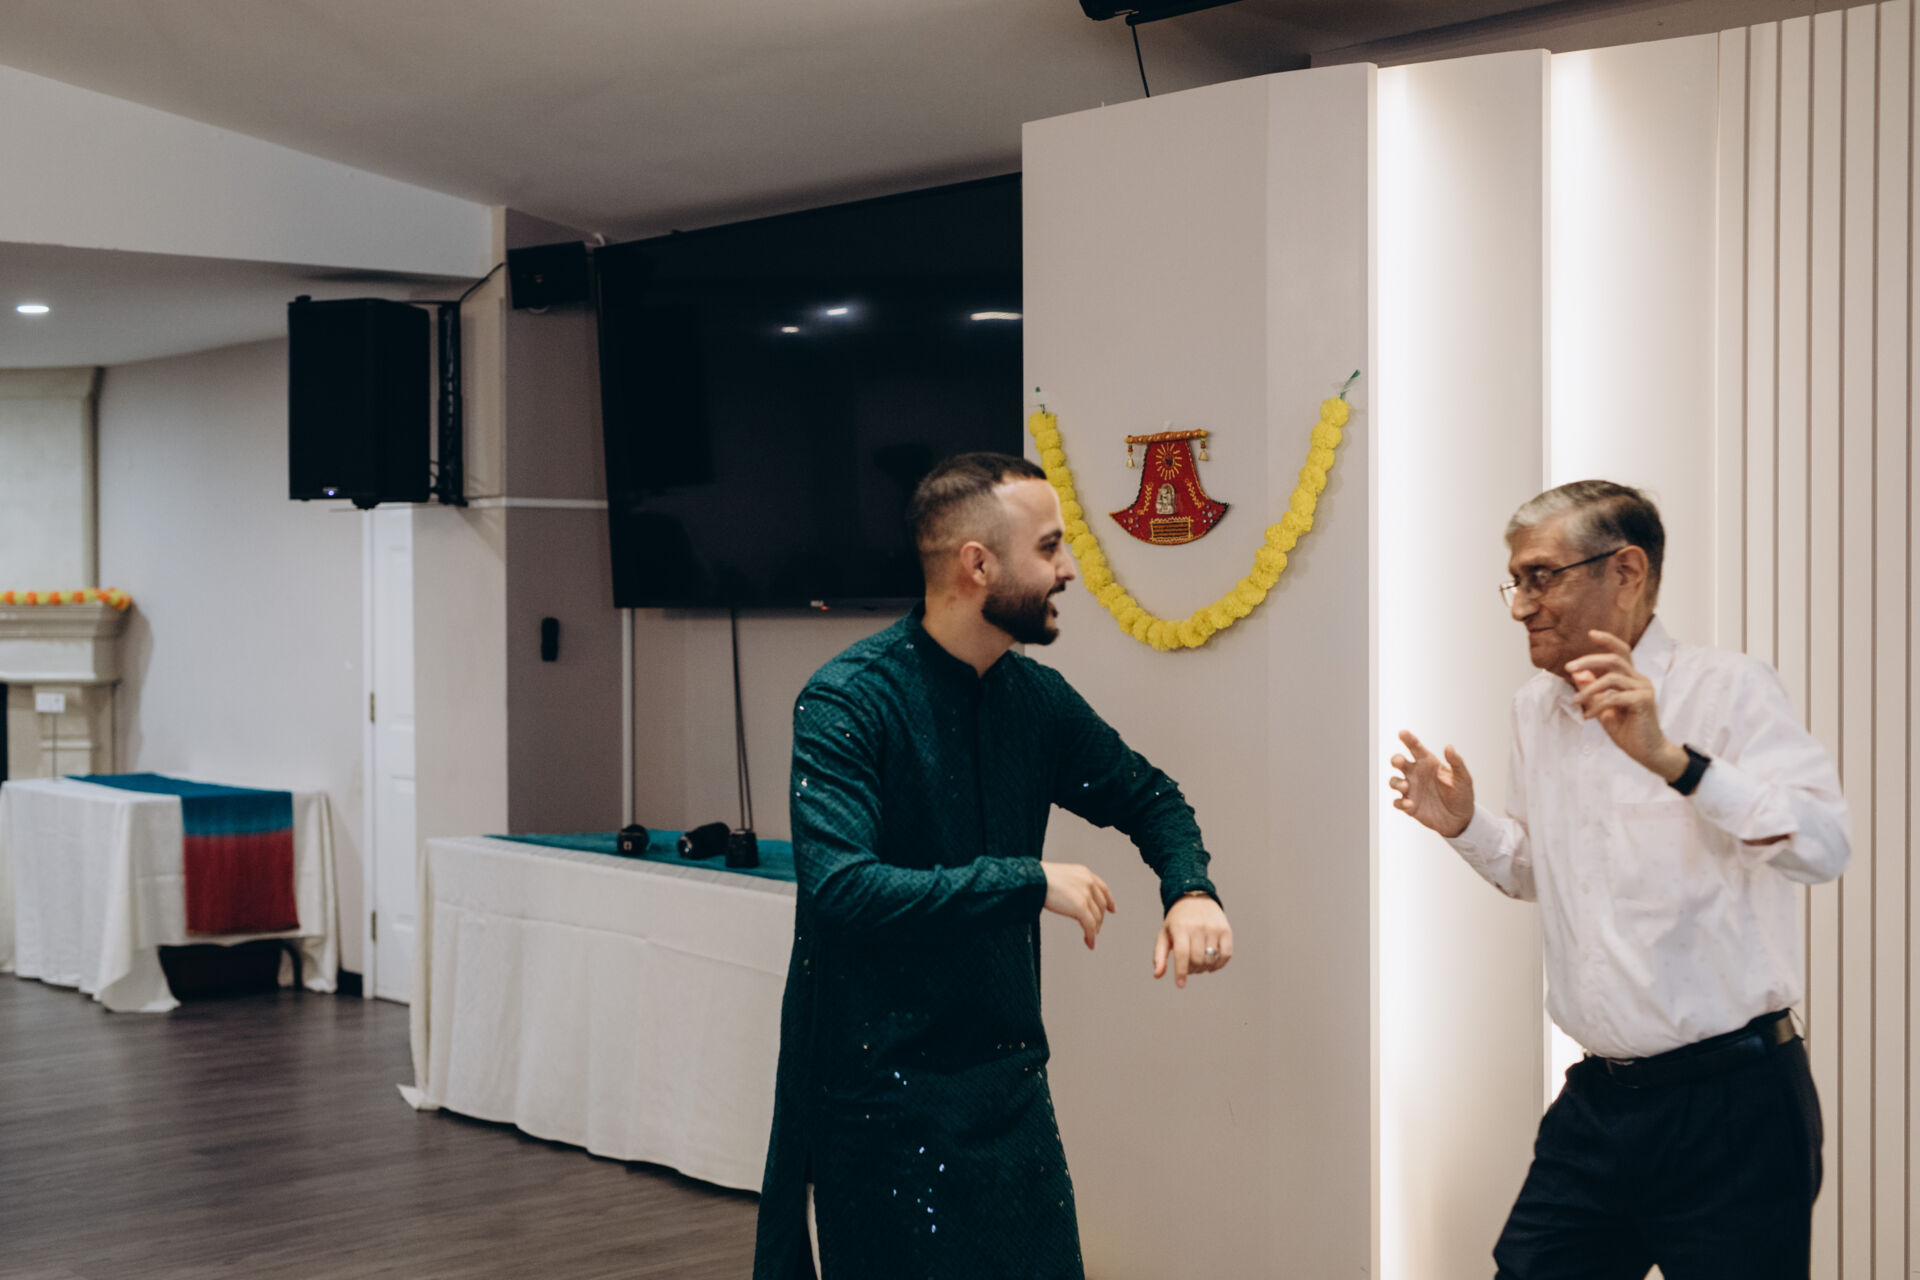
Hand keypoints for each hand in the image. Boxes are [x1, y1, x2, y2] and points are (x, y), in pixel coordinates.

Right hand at [1042, 861, 1115, 949]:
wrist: (1033, 879)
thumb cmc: (1038, 878)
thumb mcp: (1061, 877)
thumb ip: (1071, 886)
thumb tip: (1071, 900)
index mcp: (1084, 873)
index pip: (1102, 888)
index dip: (1109, 900)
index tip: (1112, 909)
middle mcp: (1088, 882)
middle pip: (1101, 905)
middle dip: (1099, 919)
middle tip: (1095, 928)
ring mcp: (1085, 895)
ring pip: (1096, 917)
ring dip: (1094, 929)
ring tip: (1089, 937)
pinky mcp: (1080, 907)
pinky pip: (1090, 926)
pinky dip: (1091, 936)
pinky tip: (1089, 943)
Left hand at [1154, 894, 1230, 988]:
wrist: (1195, 898)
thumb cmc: (1177, 921)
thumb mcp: (1164, 934)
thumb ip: (1159, 956)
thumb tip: (1157, 975)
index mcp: (1180, 927)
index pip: (1182, 954)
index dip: (1181, 972)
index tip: (1180, 984)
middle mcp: (1198, 926)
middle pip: (1197, 959)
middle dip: (1192, 970)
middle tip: (1189, 968)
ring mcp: (1213, 928)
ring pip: (1211, 959)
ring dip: (1204, 968)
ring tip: (1198, 964)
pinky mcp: (1225, 929)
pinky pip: (1226, 954)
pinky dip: (1219, 965)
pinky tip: (1212, 965)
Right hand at [1388, 730, 1474, 836]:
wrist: (1461, 820)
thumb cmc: (1462, 795)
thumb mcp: (1463, 778)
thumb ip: (1456, 762)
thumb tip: (1449, 747)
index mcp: (1428, 764)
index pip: (1416, 748)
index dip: (1408, 739)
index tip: (1402, 732)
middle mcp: (1416, 774)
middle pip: (1399, 762)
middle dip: (1396, 760)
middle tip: (1399, 761)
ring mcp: (1411, 790)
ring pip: (1394, 781)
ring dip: (1396, 782)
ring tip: (1405, 786)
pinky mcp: (1409, 806)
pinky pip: (1398, 802)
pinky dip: (1400, 802)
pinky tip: (1410, 804)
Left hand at [1564, 631, 1686, 780]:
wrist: (1647, 752)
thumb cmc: (1627, 730)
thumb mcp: (1603, 707)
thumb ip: (1592, 690)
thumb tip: (1577, 674)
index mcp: (1632, 678)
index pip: (1622, 652)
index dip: (1608, 640)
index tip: (1591, 633)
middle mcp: (1640, 680)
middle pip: (1614, 659)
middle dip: (1589, 660)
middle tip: (1568, 667)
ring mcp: (1644, 689)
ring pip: (1612, 678)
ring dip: (1589, 688)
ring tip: (1576, 701)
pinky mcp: (1644, 702)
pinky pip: (1615, 698)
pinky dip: (1598, 706)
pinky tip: (1589, 716)